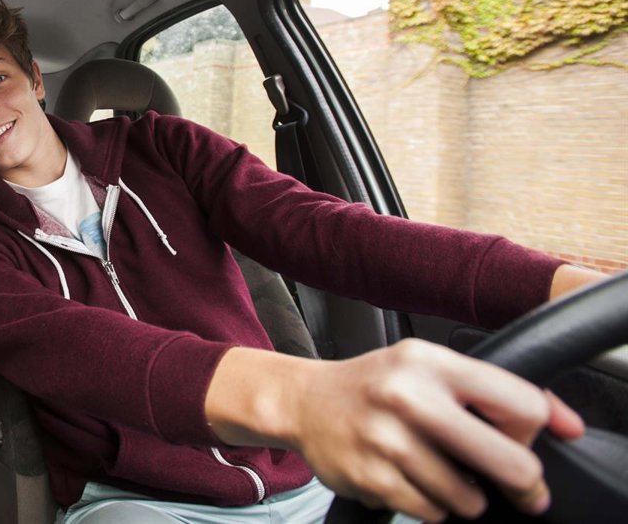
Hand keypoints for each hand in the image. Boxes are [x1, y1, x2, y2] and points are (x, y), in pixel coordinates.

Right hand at [288, 340, 582, 521]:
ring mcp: (387, 440)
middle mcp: (408, 396)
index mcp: (430, 362)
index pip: (522, 404)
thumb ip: (492, 389)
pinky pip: (431, 513)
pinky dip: (430, 505)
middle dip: (520, 483)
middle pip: (510, 463)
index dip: (533, 431)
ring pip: (470, 499)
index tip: (523, 441)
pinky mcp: (371, 477)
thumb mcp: (428, 366)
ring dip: (464, 495)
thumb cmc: (375, 385)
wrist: (304, 401)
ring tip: (438, 471)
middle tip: (513, 486)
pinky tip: (409, 478)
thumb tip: (567, 424)